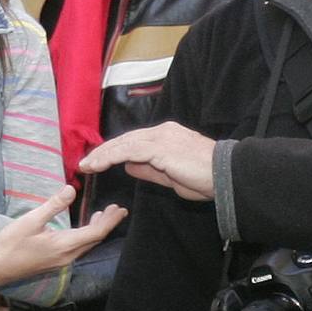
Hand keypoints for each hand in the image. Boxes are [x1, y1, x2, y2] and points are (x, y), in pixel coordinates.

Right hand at [0, 186, 126, 285]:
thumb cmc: (11, 243)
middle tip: (118, 209)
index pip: (95, 233)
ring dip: (97, 230)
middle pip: (94, 239)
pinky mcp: (56, 262)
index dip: (110, 221)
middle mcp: (68, 256)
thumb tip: (71, 189)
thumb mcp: (31, 221)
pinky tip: (83, 228)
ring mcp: (62, 261)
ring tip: (104, 214)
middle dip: (107, 224)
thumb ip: (53, 205)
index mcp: (64, 245)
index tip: (121, 210)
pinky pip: (79, 248)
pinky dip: (87, 236)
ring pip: (87, 244)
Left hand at [78, 122, 216, 200]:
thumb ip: (149, 169)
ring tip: (87, 166)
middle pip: (126, 139)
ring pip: (123, 143)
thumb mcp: (171, 176)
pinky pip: (128, 150)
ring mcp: (161, 137)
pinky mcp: (159, 147)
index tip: (98, 161)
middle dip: (104, 151)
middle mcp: (162, 131)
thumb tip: (128, 167)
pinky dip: (110, 157)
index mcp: (167, 136)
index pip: (134, 141)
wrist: (225, 176)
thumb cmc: (205, 178)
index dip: (114, 150)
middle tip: (86, 163)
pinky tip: (98, 165)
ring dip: (102, 154)